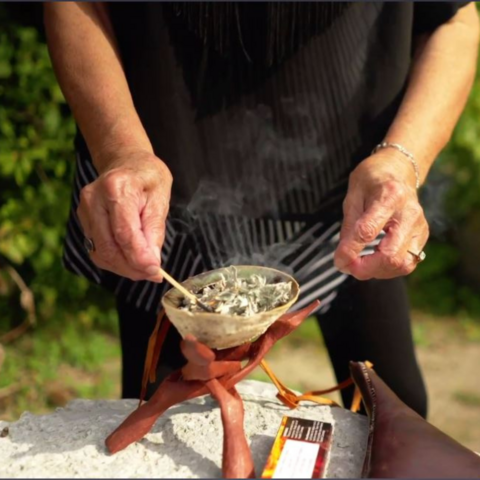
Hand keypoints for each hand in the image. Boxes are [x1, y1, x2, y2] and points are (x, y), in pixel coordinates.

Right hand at [77, 149, 171, 280]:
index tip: (156, 272)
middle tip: (154, 274)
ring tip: (146, 268)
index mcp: (116, 188)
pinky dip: (116, 261)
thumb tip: (152, 263)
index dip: (140, 258)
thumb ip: (155, 230)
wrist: (127, 162)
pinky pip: (97, 250)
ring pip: (101, 253)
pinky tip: (132, 260)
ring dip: (125, 268)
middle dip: (133, 267)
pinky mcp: (83, 220)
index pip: (124, 233)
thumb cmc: (148, 178)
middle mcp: (93, 199)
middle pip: (109, 247)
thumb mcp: (161, 198)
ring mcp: (84, 210)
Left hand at [334, 150, 428, 279]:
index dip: (351, 251)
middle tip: (347, 266)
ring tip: (359, 264)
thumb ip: (348, 228)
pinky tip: (373, 261)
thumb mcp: (353, 196)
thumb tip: (343, 259)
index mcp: (389, 196)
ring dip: (377, 271)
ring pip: (402, 264)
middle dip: (366, 268)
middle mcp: (409, 213)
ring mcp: (420, 226)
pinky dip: (387, 269)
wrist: (399, 169)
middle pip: (391, 255)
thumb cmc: (372, 180)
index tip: (338, 261)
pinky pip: (407, 263)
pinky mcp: (423, 236)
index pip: (368, 231)